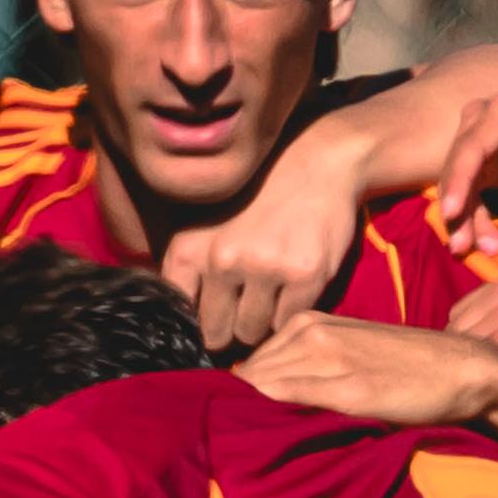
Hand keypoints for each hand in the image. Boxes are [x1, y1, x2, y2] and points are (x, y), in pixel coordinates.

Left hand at [162, 137, 362, 348]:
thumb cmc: (256, 199)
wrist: (316, 164)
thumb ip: (190, 269)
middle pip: (216, 333)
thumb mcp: (205, 223)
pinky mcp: (303, 274)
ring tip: (271, 289)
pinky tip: (294, 284)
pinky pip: (287, 321)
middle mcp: (221, 259)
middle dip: (230, 328)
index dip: (197, 323)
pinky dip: (290, 312)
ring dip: (261, 321)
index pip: (181, 316)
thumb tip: (182, 327)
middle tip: (245, 305)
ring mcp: (263, 267)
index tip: (212, 317)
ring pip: (252, 331)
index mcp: (189, 248)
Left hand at [237, 311, 497, 428]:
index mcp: (308, 323)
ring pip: (260, 387)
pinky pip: (287, 399)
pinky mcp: (348, 389)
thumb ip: (305, 367)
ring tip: (256, 446)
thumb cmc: (407, 368)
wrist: (464, 369)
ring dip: (251, 416)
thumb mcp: (348, 354)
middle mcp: (310, 333)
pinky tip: (272, 440)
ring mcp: (327, 358)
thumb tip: (256, 397)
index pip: (248, 365)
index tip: (238, 426)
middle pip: (246, 377)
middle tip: (242, 440)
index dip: (237, 398)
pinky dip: (272, 420)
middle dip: (238, 407)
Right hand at [433, 91, 497, 252]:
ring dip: (463, 219)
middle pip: (457, 167)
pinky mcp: (484, 164)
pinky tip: (481, 242)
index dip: (458, 181)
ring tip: (475, 250)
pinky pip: (469, 193)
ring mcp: (481, 142)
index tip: (452, 214)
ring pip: (458, 184)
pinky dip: (472, 218)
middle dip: (458, 209)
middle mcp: (484, 121)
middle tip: (462, 247)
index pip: (472, 148)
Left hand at [447, 266, 497, 406]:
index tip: (487, 359)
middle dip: (469, 352)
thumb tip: (485, 321)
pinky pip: (475, 361)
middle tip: (489, 376)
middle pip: (458, 326)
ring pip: (463, 345)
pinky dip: (482, 377)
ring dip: (475, 367)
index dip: (474, 337)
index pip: (467, 308)